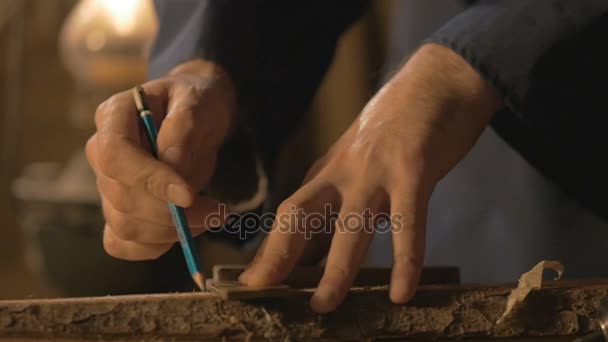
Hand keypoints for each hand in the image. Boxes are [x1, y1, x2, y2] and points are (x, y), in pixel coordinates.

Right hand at [86, 59, 234, 259]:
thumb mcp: (198, 102)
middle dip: (173, 214)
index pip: (115, 157)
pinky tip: (187, 231)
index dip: (149, 181)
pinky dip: (155, 247)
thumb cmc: (197, 102)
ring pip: (126, 227)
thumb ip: (184, 128)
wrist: (199, 114)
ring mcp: (108, 186)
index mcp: (113, 117)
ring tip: (212, 215)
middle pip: (122, 199)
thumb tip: (172, 167)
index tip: (189, 195)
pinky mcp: (121, 211)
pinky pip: (123, 243)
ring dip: (172, 232)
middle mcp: (102, 154)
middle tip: (218, 211)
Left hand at [238, 44, 502, 311]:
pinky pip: (408, 222)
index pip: (289, 216)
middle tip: (261, 292)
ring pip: (349, 226)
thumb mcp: (360, 162)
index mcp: (328, 171)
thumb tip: (323, 246)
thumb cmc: (399, 127)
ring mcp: (376, 170)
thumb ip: (343, 200)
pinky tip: (403, 292)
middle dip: (277, 256)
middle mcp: (343, 172)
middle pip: (298, 216)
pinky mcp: (414, 169)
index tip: (252, 283)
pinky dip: (406, 259)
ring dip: (335, 269)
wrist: (439, 79)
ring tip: (324, 306)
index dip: (269, 251)